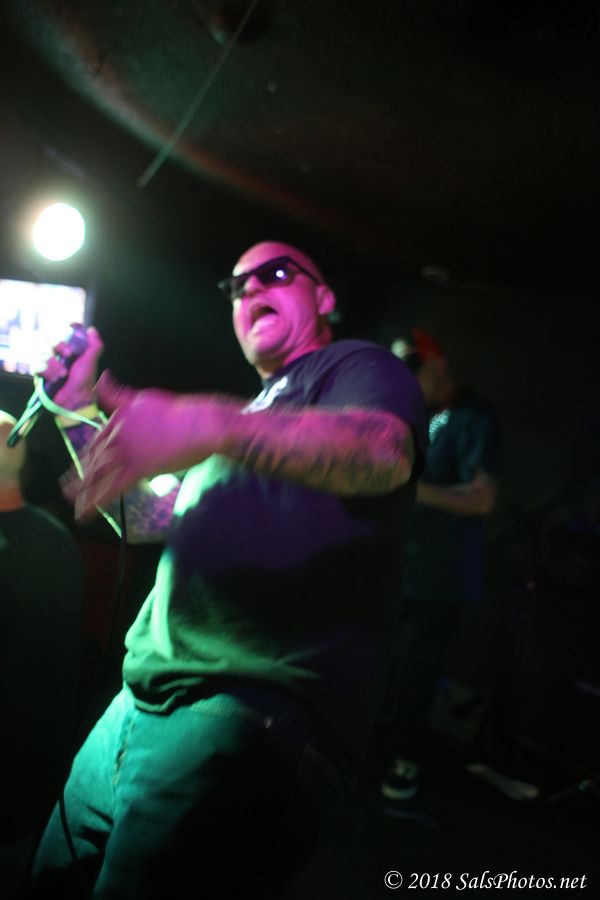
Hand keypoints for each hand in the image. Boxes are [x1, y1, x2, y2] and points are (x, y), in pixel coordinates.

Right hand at [39, 326, 102, 409]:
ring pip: (43, 354)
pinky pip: (37, 367)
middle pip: (50, 340)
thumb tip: (92, 330)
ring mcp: (48, 365)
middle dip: (59, 345)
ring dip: (53, 364)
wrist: (76, 400)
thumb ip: (94, 345)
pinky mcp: (40, 375)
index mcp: (70, 350)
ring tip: (63, 375)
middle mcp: (57, 355)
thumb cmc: (84, 381)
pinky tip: (54, 379)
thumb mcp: (91, 361)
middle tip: (69, 354)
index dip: (66, 328)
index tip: (72, 326)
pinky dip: (46, 372)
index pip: (64, 333)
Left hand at [61, 371, 225, 519]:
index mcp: (117, 418)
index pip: (97, 441)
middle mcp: (118, 435)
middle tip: (70, 488)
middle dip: (81, 475)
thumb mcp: (142, 398)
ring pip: (98, 474)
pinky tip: (87, 512)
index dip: (87, 456)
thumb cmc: (177, 411)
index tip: (83, 465)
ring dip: (83, 490)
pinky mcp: (139, 468)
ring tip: (73, 501)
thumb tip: (101, 378)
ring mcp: (128, 452)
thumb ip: (117, 394)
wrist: (200, 424)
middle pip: (94, 459)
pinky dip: (97, 501)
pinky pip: (113, 488)